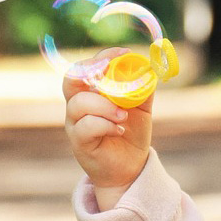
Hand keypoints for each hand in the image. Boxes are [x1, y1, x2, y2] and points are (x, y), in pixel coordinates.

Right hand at [63, 48, 152, 209]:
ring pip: (79, 104)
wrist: (130, 167)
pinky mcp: (79, 142)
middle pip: (71, 79)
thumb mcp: (142, 107)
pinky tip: (119, 129)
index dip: (102, 56)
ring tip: (123, 115)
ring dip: (104, 105)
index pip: (87, 66)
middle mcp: (78, 105)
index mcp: (91, 91)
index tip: (124, 53)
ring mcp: (75, 124)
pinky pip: (85, 127)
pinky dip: (104, 124)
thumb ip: (143, 87)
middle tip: (110, 72)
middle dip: (91, 70)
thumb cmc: (131, 133)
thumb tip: (149, 66)